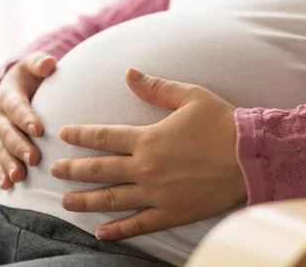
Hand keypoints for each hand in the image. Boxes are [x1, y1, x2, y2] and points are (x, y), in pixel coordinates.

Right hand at [0, 52, 56, 188]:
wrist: (12, 88)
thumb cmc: (30, 77)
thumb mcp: (32, 66)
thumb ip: (39, 64)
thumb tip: (49, 63)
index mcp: (8, 96)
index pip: (17, 108)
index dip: (26, 118)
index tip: (39, 129)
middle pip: (7, 133)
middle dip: (19, 147)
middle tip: (33, 158)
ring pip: (1, 151)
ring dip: (9, 164)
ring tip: (19, 178)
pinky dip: (1, 174)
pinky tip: (8, 187)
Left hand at [51, 68, 247, 240]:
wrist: (250, 156)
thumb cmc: (221, 123)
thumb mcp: (189, 96)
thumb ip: (155, 87)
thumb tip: (128, 73)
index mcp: (148, 138)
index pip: (103, 137)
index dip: (80, 136)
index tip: (63, 134)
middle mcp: (146, 168)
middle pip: (99, 170)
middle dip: (73, 170)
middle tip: (54, 171)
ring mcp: (157, 194)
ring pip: (111, 199)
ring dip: (85, 201)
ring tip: (64, 202)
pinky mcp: (171, 213)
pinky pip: (138, 224)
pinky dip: (117, 230)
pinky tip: (99, 233)